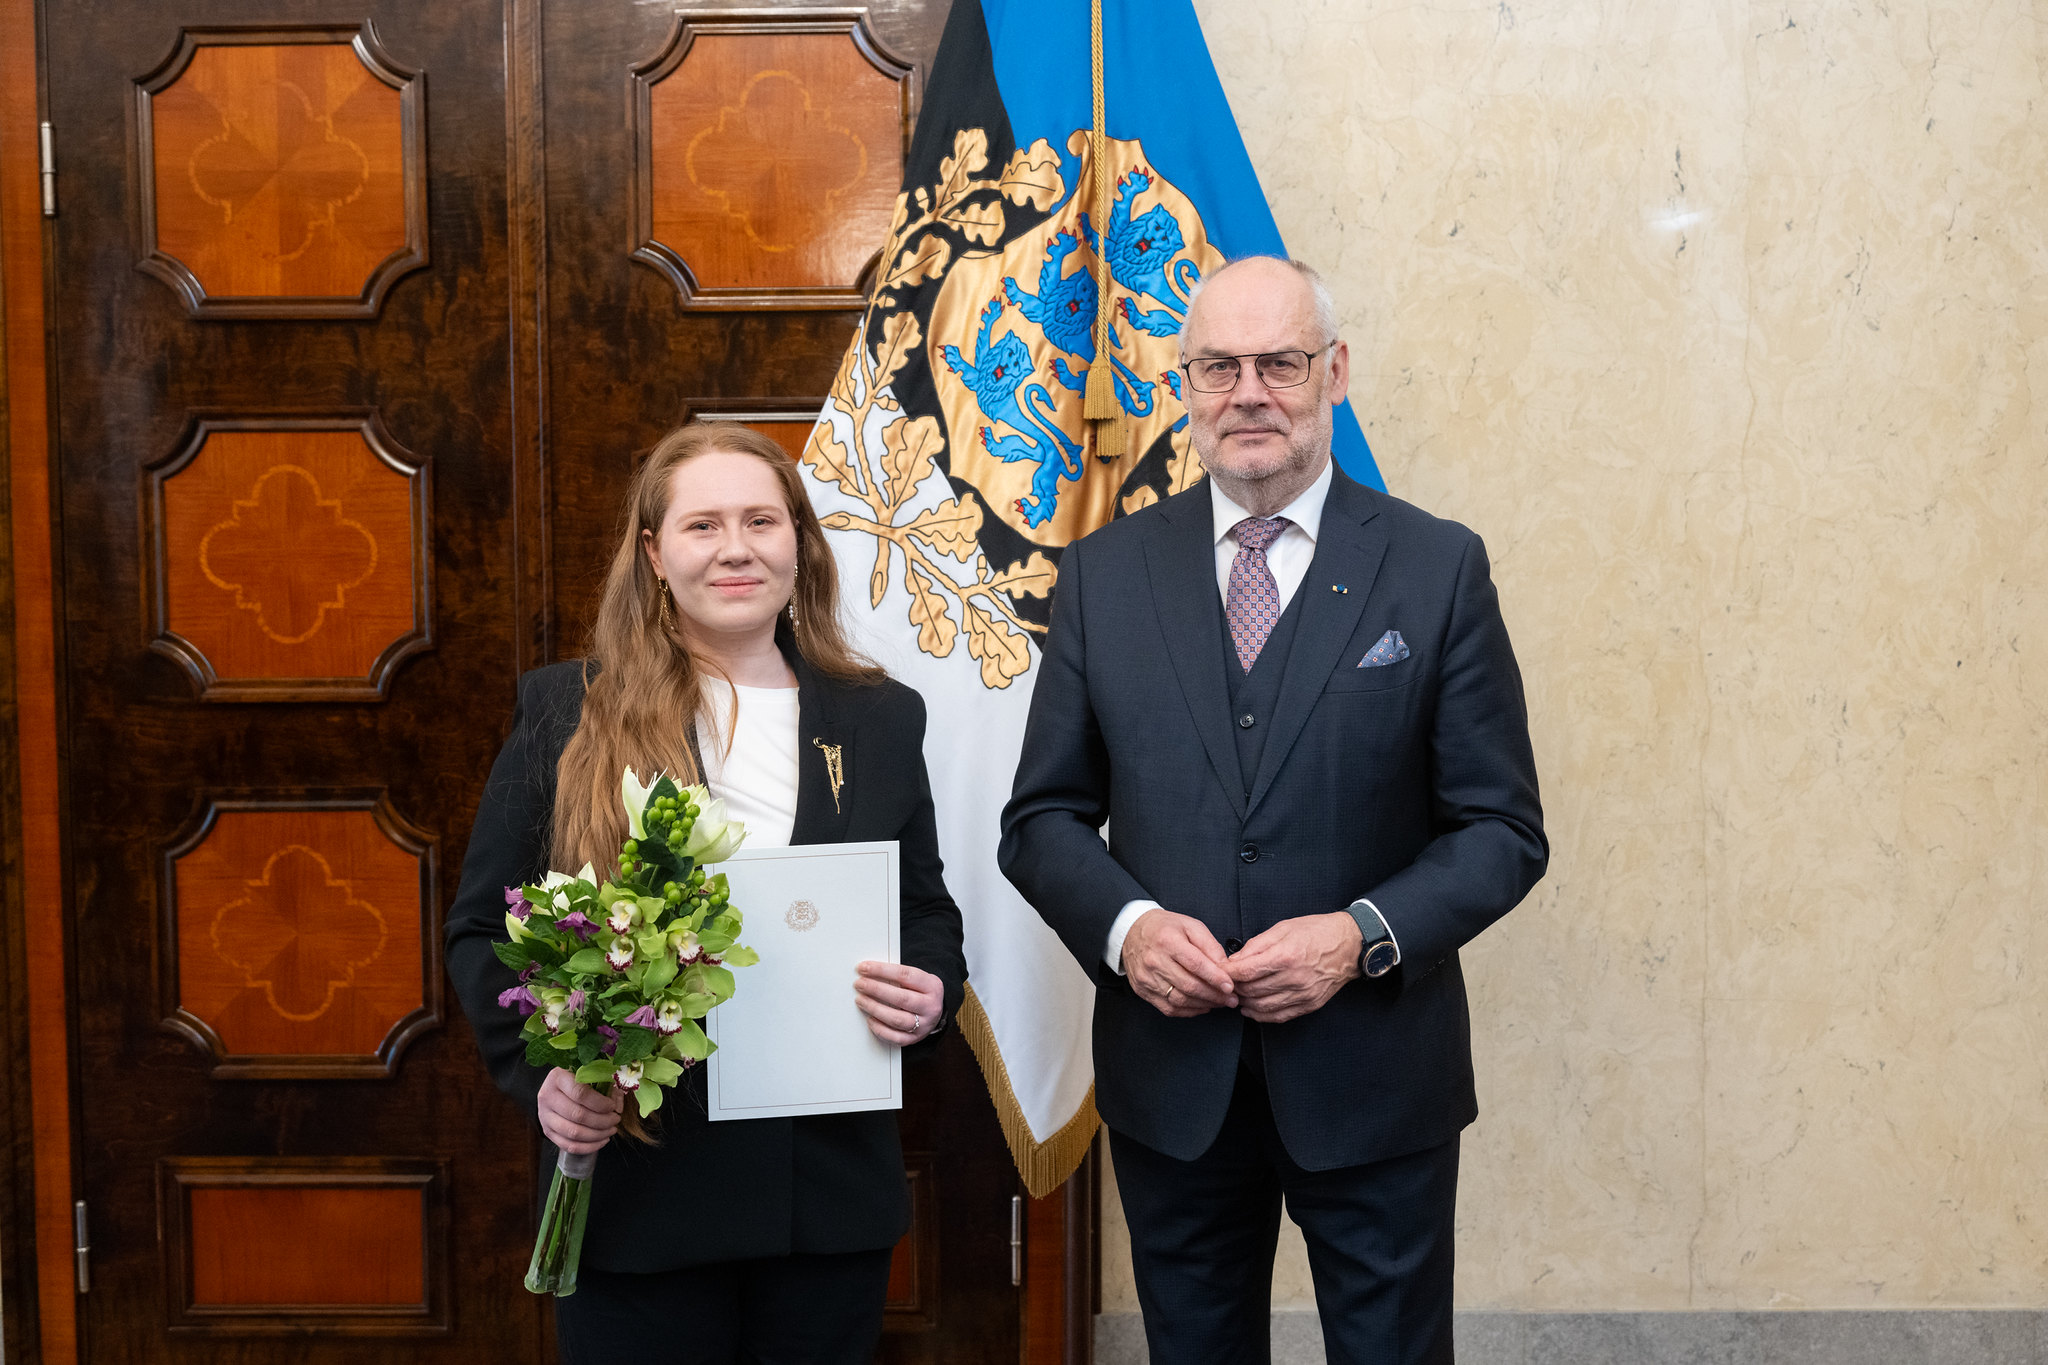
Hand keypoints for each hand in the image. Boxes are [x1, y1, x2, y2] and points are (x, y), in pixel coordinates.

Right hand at [537, 1066, 622, 1154]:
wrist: (557, 1087)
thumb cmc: (579, 1080)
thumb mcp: (593, 1075)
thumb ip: (608, 1088)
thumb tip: (618, 1108)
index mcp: (558, 1078)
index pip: (580, 1094)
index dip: (600, 1103)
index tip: (612, 1106)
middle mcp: (547, 1097)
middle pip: (577, 1115)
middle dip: (602, 1121)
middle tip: (616, 1119)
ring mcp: (545, 1116)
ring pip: (573, 1133)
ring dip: (597, 1135)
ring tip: (611, 1130)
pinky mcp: (547, 1131)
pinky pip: (568, 1145)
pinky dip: (588, 1146)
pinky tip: (601, 1140)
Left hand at [854, 961, 944, 1046]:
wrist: (934, 1012)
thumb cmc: (920, 992)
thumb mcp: (917, 979)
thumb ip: (898, 976)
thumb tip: (870, 972)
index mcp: (932, 986)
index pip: (905, 975)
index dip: (882, 970)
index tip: (864, 968)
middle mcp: (930, 1006)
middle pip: (901, 998)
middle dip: (876, 989)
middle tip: (860, 984)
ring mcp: (923, 1024)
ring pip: (897, 1019)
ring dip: (875, 1008)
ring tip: (860, 1000)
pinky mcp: (914, 1039)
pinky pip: (895, 1037)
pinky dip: (879, 1029)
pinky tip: (870, 1019)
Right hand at [1122, 909, 1237, 1016]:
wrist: (1132, 932)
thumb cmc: (1164, 928)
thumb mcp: (1190, 926)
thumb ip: (1210, 945)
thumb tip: (1225, 968)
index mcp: (1167, 941)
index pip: (1195, 964)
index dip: (1215, 978)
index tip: (1230, 987)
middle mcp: (1154, 961)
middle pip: (1189, 986)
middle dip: (1214, 995)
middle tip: (1230, 999)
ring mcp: (1147, 978)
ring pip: (1180, 1000)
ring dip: (1204, 1004)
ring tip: (1219, 1003)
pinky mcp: (1143, 990)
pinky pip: (1169, 1008)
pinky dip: (1189, 1011)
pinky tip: (1201, 1005)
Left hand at [1229, 912, 1361, 1023]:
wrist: (1349, 945)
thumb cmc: (1316, 932)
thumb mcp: (1283, 928)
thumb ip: (1257, 945)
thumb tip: (1236, 960)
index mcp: (1286, 956)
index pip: (1246, 971)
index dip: (1228, 972)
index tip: (1220, 970)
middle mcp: (1294, 978)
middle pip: (1252, 991)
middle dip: (1234, 988)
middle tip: (1226, 983)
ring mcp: (1303, 994)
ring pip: (1262, 1006)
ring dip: (1245, 1003)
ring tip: (1237, 995)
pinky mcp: (1310, 1005)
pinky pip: (1279, 1016)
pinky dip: (1261, 1015)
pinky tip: (1251, 1009)